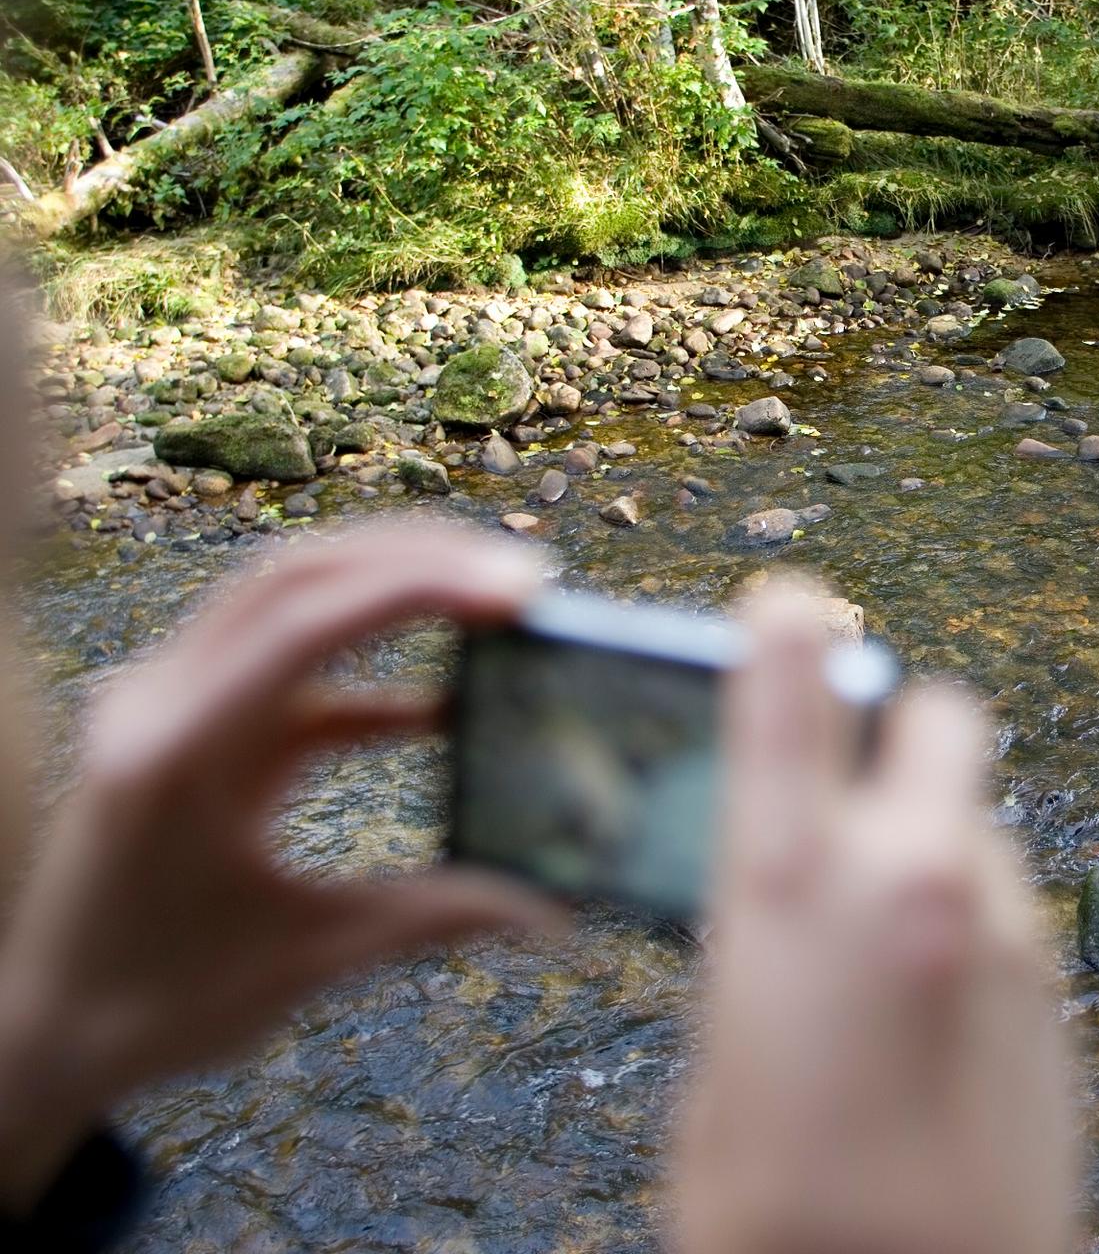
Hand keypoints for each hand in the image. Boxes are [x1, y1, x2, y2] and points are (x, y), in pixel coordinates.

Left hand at [0, 522, 566, 1213]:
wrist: (46, 1034)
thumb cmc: (154, 1004)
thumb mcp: (306, 960)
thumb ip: (433, 918)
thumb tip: (551, 912)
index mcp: (176, 750)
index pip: (305, 622)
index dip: (419, 588)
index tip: (516, 593)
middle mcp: (158, 702)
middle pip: (295, 577)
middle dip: (416, 560)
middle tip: (522, 581)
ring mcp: (165, 705)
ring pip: (286, 602)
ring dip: (389, 592)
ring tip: (491, 605)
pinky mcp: (186, 728)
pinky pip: (284, 670)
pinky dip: (365, 674)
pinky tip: (438, 709)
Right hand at [672, 582, 1079, 1253]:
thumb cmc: (791, 1221)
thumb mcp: (714, 1071)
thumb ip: (755, 952)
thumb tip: (775, 902)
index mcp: (794, 887)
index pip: (794, 685)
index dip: (789, 626)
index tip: (789, 607)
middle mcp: (915, 877)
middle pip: (940, 710)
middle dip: (900, 727)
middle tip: (857, 787)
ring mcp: (1004, 927)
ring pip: (974, 819)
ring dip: (933, 846)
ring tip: (883, 952)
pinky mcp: (1059, 985)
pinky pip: (1008, 902)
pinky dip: (969, 921)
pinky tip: (931, 1013)